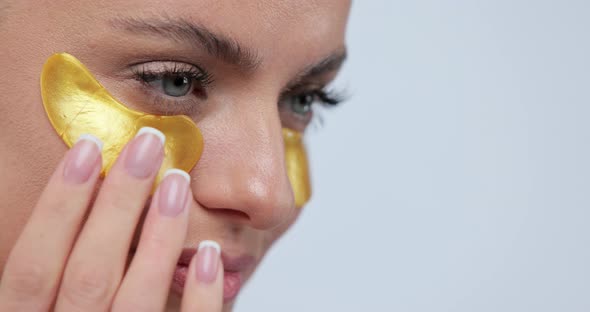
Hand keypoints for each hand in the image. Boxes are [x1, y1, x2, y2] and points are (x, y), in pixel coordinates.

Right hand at [0, 128, 222, 310]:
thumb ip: (45, 284)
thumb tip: (66, 210)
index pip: (32, 266)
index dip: (59, 204)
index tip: (90, 148)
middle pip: (88, 272)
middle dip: (117, 203)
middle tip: (148, 145)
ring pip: (135, 300)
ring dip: (158, 238)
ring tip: (177, 183)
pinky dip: (202, 298)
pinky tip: (214, 254)